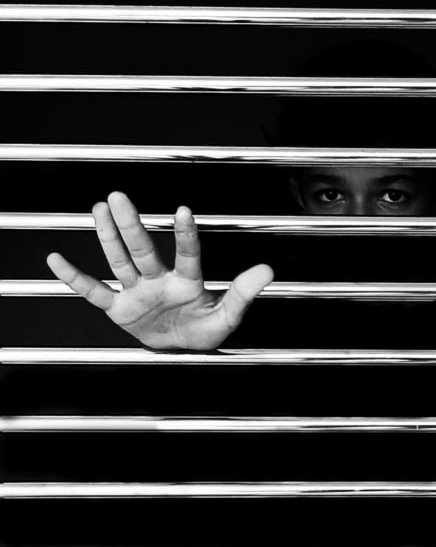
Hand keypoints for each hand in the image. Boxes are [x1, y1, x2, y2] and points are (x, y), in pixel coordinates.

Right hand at [46, 191, 273, 350]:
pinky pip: (94, 291)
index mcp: (188, 282)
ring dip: (108, 237)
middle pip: (144, 250)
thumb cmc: (204, 330)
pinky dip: (75, 278)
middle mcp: (159, 279)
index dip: (185, 235)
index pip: (187, 254)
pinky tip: (56, 260)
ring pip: (120, 261)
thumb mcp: (228, 317)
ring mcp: (137, 291)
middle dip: (131, 226)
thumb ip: (244, 294)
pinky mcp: (119, 307)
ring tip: (98, 209)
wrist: (180, 350)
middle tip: (119, 197)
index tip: (182, 211)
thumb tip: (268, 270)